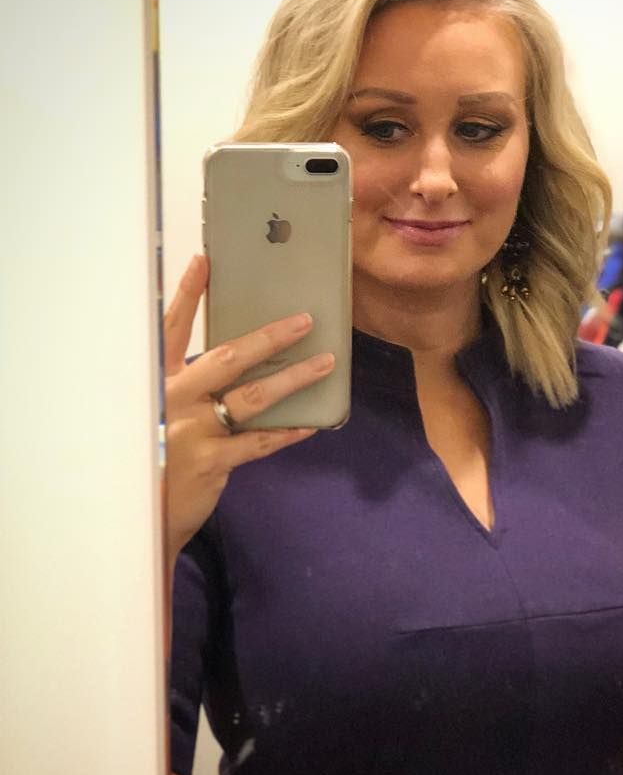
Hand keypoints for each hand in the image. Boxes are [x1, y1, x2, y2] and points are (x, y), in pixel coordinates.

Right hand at [163, 254, 335, 563]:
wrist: (145, 514)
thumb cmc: (162, 456)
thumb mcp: (166, 414)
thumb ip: (194, 388)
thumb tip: (246, 360)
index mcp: (159, 382)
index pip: (171, 328)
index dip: (189, 294)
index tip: (206, 260)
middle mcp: (173, 399)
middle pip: (227, 357)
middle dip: (269, 337)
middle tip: (304, 320)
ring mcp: (192, 430)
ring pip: (253, 396)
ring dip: (294, 378)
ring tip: (325, 363)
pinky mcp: (211, 460)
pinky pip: (261, 440)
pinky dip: (289, 430)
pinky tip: (314, 423)